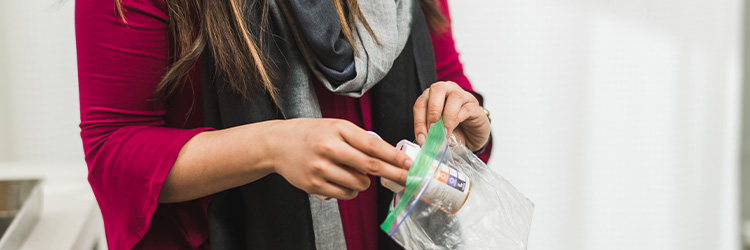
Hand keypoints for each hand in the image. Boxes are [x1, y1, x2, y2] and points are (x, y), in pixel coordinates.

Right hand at [268, 118, 412, 199]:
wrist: (278, 144)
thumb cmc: (312, 134)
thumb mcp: (336, 127)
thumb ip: (360, 139)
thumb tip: (388, 156)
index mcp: (338, 129)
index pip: (372, 145)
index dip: (394, 156)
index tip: (409, 163)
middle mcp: (329, 148)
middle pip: (369, 166)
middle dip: (392, 174)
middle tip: (406, 178)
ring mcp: (320, 168)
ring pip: (358, 183)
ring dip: (365, 183)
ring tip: (357, 174)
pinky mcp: (314, 185)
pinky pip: (344, 194)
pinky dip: (351, 191)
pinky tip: (344, 182)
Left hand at [413, 81, 490, 150]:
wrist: (472, 138)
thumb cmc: (453, 132)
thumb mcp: (438, 134)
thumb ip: (431, 134)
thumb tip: (425, 141)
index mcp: (433, 96)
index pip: (421, 102)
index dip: (419, 120)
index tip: (421, 138)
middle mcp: (448, 91)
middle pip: (437, 89)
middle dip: (432, 111)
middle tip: (432, 129)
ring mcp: (464, 96)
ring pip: (454, 96)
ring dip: (446, 116)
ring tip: (444, 132)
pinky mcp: (475, 106)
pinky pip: (467, 108)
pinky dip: (457, 120)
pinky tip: (453, 130)